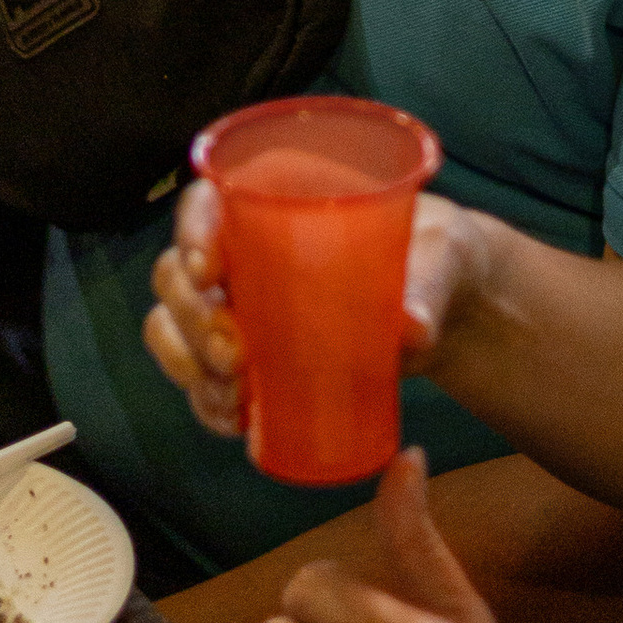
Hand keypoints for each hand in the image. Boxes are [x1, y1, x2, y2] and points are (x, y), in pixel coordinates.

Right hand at [145, 184, 486, 439]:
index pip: (206, 204)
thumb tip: (414, 328)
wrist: (447, 305)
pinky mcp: (253, 357)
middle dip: (191, 319)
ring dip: (189, 364)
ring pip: (175, 329)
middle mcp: (244, 253)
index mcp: (276, 203)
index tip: (209, 271)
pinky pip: (202, 379)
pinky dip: (207, 401)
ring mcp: (241, 308)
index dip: (191, 232)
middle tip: (234, 355)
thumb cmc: (437, 254)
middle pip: (176, 275)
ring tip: (236, 395)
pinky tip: (235, 419)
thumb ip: (428, 281)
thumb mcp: (441, 252)